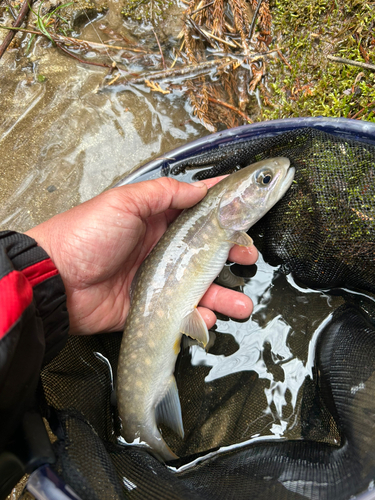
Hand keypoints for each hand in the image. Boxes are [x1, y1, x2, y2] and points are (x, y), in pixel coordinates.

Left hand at [26, 177, 257, 334]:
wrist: (57, 281)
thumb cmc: (87, 234)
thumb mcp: (124, 202)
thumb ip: (163, 193)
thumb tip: (199, 188)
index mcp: (156, 221)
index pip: (197, 210)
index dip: (223, 207)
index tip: (248, 204)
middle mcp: (161, 249)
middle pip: (206, 251)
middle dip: (231, 254)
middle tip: (249, 256)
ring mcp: (158, 280)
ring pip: (199, 286)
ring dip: (223, 294)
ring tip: (241, 302)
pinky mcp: (152, 307)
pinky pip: (182, 313)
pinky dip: (199, 317)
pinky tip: (209, 316)